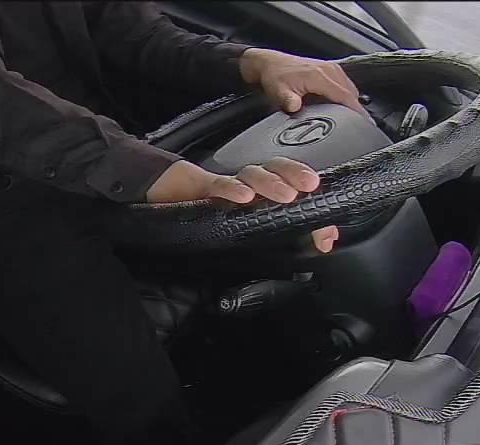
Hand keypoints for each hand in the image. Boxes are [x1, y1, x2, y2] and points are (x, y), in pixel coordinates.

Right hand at [145, 158, 337, 251]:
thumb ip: (284, 239)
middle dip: (295, 174)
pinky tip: (244, 197)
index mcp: (255, 194)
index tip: (324, 206)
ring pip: (250, 174)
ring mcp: (222, 186)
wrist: (153, 203)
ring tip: (287, 196)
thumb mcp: (245, 234)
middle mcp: (243, 186)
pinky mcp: (197, 187)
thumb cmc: (201, 219)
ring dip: (270, 183)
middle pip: (274, 169)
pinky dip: (231, 190)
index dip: (305, 187)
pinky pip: (215, 185)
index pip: (286, 182)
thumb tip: (326, 240)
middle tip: (311, 186)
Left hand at [238, 48, 365, 116]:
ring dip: (354, 104)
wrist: (269, 63)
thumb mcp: (278, 91)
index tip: (366, 125)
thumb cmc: (275, 77)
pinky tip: (345, 108)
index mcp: (320, 75)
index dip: (357, 112)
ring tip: (357, 121)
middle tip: (364, 129)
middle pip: (352, 94)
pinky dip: (348, 97)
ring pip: (351, 89)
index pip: (345, 96)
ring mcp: (331, 68)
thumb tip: (295, 107)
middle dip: (359, 111)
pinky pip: (346, 85)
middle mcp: (329, 70)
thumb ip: (287, 100)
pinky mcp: (330, 69)